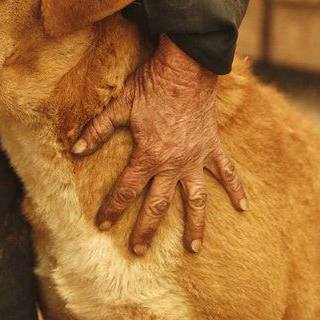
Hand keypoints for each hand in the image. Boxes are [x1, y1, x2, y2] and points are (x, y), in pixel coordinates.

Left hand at [71, 35, 246, 255]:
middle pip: (158, 204)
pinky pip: (227, 172)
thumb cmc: (151, 85)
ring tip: (193, 248)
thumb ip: (98, 130)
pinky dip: (236, 189)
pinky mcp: (213, 147)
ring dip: (195, 225)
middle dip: (146, 229)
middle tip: (138, 251)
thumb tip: (76, 149)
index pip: (126, 189)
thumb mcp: (120, 106)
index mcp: (148, 155)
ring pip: (196, 200)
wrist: (186, 68)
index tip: (102, 225)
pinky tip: (243, 207)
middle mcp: (173, 163)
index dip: (112, 208)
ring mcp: (196, 158)